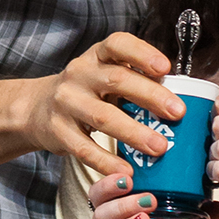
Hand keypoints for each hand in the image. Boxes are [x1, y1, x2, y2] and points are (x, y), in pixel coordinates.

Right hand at [22, 33, 179, 177]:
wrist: (37, 109)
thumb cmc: (88, 92)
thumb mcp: (106, 76)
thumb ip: (136, 81)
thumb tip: (181, 98)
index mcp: (97, 56)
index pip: (118, 45)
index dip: (142, 54)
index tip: (165, 68)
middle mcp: (79, 74)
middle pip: (116, 80)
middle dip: (150, 96)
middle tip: (178, 113)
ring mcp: (66, 102)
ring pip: (102, 117)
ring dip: (134, 133)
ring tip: (160, 148)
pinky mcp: (58, 131)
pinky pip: (85, 149)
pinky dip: (107, 162)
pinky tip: (128, 173)